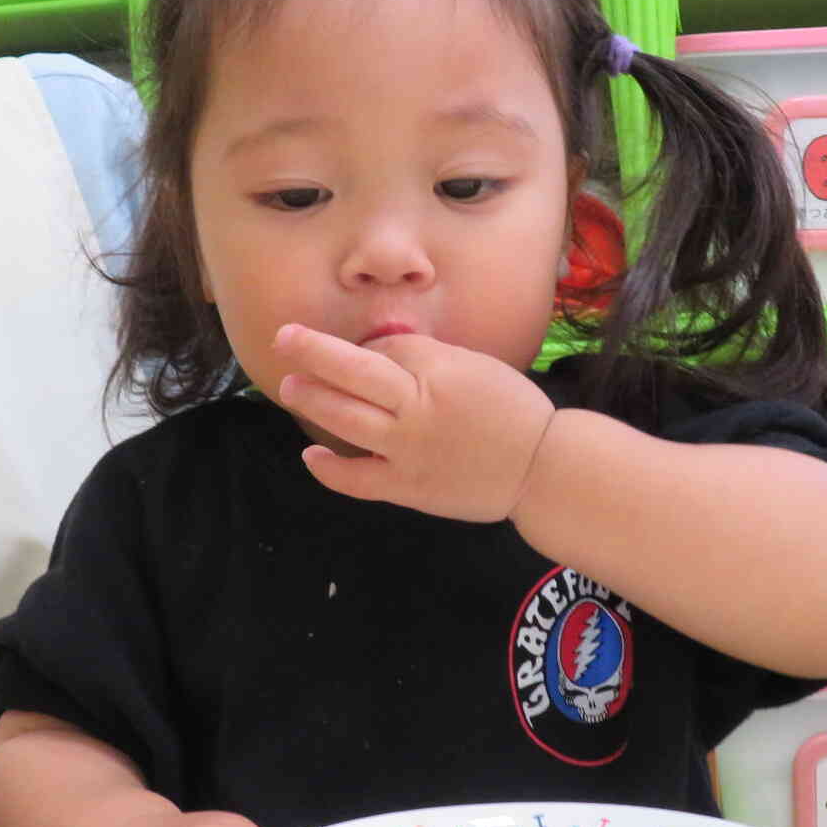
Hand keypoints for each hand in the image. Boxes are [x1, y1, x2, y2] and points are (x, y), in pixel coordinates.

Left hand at [273, 324, 555, 521]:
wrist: (542, 469)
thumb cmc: (514, 412)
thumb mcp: (477, 366)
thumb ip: (430, 357)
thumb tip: (379, 353)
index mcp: (439, 371)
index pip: (384, 350)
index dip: (366, 348)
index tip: (360, 352)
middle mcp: (418, 407)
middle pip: (353, 372)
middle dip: (312, 352)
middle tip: (283, 339)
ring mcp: (408, 449)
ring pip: (346, 418)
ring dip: (312, 399)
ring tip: (288, 387)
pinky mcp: (408, 487)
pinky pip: (357, 478)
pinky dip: (329, 468)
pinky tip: (311, 455)